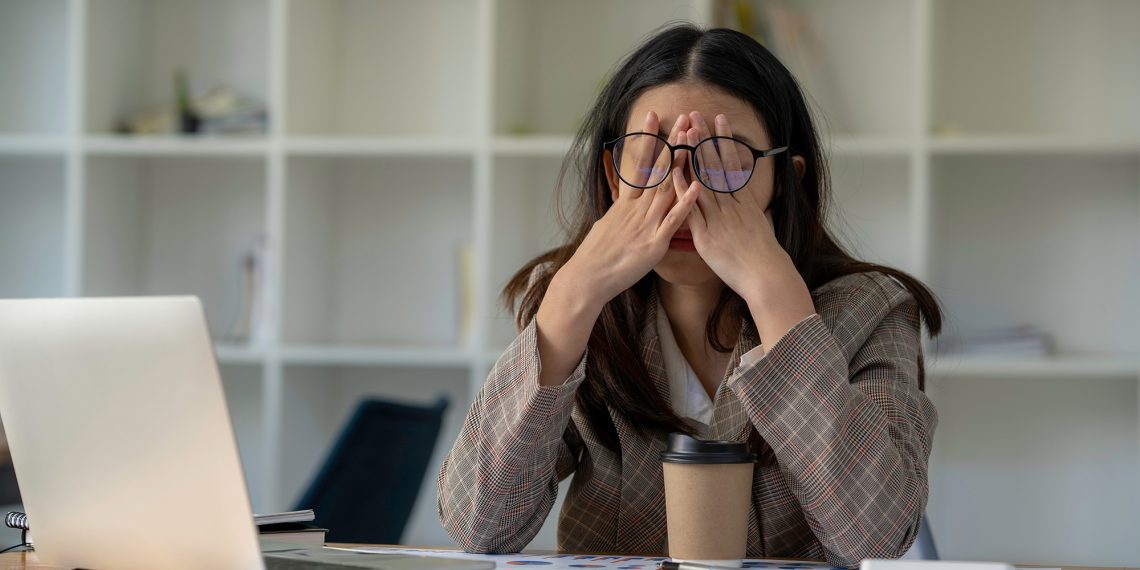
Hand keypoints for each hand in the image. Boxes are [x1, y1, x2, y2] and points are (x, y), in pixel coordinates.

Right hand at [560, 111, 699, 306]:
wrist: (587, 278)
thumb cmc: (596, 256)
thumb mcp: (606, 225)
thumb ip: (620, 212)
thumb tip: (623, 203)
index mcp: (625, 204)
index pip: (638, 163)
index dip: (647, 139)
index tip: (653, 116)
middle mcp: (636, 209)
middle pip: (657, 169)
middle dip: (671, 142)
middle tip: (682, 117)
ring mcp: (646, 224)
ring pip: (667, 187)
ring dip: (682, 163)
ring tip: (693, 140)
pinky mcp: (654, 243)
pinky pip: (673, 220)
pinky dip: (685, 203)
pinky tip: (697, 186)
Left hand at [671, 110, 791, 300]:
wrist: (765, 276)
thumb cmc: (764, 256)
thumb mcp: (761, 225)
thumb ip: (752, 211)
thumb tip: (750, 201)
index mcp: (744, 201)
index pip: (732, 164)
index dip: (724, 141)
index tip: (719, 120)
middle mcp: (731, 205)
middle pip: (716, 166)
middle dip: (705, 139)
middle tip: (697, 115)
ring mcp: (718, 218)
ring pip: (703, 181)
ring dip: (693, 156)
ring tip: (685, 132)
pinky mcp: (706, 235)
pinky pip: (692, 209)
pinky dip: (683, 190)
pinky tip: (674, 172)